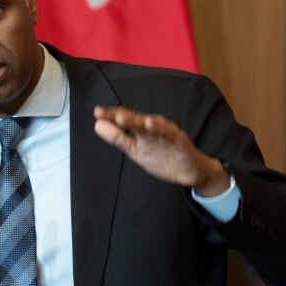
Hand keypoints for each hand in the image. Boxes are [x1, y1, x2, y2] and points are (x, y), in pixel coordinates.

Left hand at [93, 106, 229, 195]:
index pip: (124, 119)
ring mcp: (166, 132)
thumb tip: (97, 125)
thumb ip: (118, 138)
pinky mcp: (179, 140)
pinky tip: (150, 124)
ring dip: (138, 121)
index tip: (97, 113)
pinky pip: (169, 133)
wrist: (188, 172)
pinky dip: (160, 129)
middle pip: (135, 119)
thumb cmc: (162, 158)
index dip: (111, 116)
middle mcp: (153, 126)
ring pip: (151, 125)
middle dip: (121, 116)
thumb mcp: (135, 151)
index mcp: (141, 129)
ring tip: (122, 118)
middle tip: (106, 114)